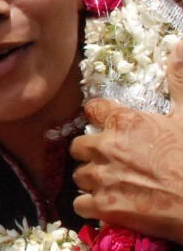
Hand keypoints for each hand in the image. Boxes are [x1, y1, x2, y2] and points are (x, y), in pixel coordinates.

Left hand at [71, 39, 182, 244]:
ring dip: (92, 179)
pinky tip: (106, 206)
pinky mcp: (103, 207)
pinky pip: (80, 204)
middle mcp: (105, 147)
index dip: (100, 116)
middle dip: (91, 152)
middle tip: (111, 160)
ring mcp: (101, 178)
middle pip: (79, 146)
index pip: (93, 109)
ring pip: (79, 176)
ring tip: (112, 184)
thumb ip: (180, 79)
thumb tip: (178, 43)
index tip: (107, 123)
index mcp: (124, 122)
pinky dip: (90, 206)